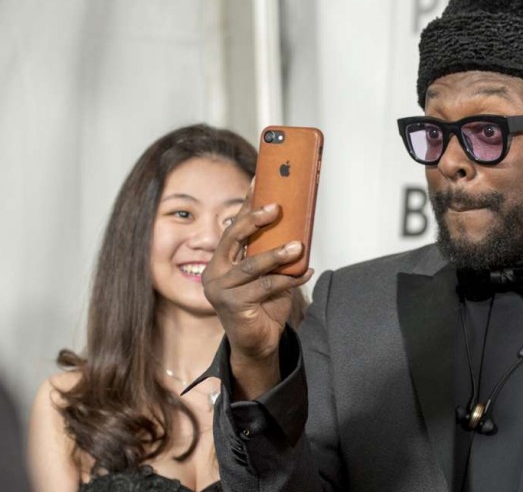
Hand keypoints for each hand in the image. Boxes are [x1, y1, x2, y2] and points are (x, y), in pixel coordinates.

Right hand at [203, 198, 312, 398]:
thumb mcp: (267, 274)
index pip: (234, 225)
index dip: (246, 203)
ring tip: (298, 247)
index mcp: (222, 259)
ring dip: (277, 254)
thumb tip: (297, 225)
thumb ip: (272, 253)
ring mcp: (220, 289)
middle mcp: (215, 271)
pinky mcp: (233, 306)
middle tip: (276, 208)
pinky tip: (306, 273)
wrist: (258, 342)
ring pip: (252, 265)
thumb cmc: (264, 304)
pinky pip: (266, 287)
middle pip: (233, 237)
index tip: (258, 179)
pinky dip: (289, 280)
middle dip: (255, 220)